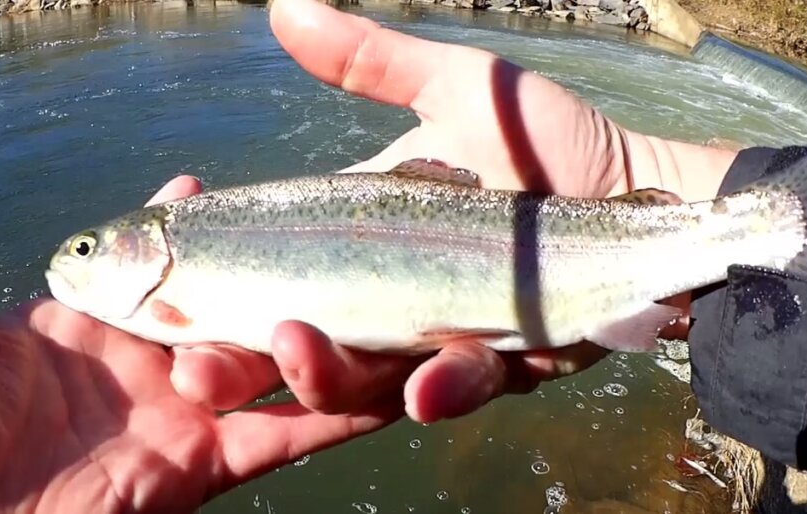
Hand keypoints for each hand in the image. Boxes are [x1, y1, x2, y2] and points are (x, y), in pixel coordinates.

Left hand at [0, 178, 401, 513]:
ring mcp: (177, 418)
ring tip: (340, 290)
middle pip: (225, 311)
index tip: (204, 185)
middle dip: (266, 271)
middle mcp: (142, 370)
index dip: (177, 228)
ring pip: (268, 369)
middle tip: (308, 230)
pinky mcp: (202, 466)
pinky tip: (388, 382)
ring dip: (312, 332)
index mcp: (82, 333)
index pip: (146, 267)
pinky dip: (336, 411)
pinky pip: (283, 434)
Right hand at [187, 0, 703, 424]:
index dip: (213, 298)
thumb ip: (370, 63)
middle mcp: (391, 297)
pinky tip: (427, 378)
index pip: (272, 275)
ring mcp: (443, 335)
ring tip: (297, 350)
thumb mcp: (457, 89)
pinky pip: (462, 385)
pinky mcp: (505, 363)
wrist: (642, 193)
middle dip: (242, 362)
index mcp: (364, 238)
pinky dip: (442, 385)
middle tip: (197, 363)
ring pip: (368, 380)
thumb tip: (279, 7)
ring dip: (326, 375)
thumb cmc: (548, 139)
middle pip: (300, 344)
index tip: (164, 300)